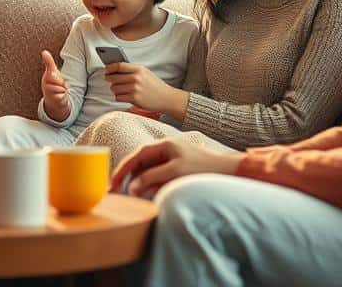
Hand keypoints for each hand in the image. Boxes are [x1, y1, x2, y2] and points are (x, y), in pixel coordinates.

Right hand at [40, 51, 69, 120]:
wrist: (52, 99)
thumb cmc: (52, 83)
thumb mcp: (52, 72)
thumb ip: (49, 62)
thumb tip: (44, 52)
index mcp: (47, 75)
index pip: (49, 69)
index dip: (48, 61)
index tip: (44, 52)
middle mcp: (45, 83)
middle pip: (59, 79)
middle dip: (62, 82)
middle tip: (59, 84)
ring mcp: (47, 91)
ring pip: (62, 88)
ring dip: (63, 90)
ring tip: (58, 90)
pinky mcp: (51, 99)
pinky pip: (61, 95)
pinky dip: (62, 96)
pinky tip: (58, 96)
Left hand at [105, 62, 175, 112]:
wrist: (166, 98)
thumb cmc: (155, 85)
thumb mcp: (145, 73)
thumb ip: (132, 70)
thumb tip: (114, 69)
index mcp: (139, 69)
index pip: (119, 65)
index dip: (109, 67)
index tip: (106, 70)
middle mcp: (136, 78)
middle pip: (113, 77)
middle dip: (110, 79)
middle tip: (111, 81)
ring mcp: (134, 88)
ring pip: (114, 88)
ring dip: (115, 90)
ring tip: (121, 90)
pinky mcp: (134, 98)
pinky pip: (118, 97)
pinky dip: (119, 97)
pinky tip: (125, 96)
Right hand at [110, 138, 240, 197]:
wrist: (229, 171)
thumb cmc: (203, 168)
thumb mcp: (174, 172)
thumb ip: (151, 178)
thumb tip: (131, 187)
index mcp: (164, 145)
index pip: (136, 156)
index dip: (123, 169)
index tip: (112, 183)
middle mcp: (166, 151)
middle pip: (140, 163)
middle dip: (127, 177)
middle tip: (116, 192)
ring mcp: (171, 160)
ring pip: (147, 171)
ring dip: (138, 183)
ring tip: (129, 196)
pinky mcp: (177, 170)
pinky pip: (157, 178)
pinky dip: (149, 186)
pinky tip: (147, 195)